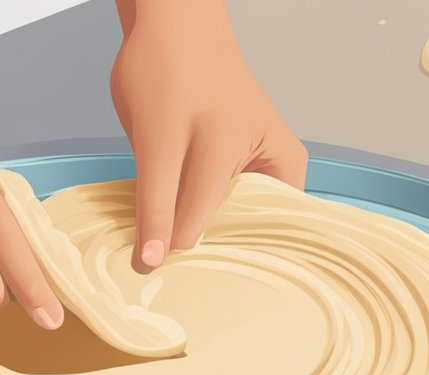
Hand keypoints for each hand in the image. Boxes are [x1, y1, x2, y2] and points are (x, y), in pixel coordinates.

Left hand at [110, 0, 306, 268]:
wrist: (170, 23)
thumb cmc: (171, 69)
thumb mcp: (159, 141)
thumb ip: (156, 205)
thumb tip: (151, 263)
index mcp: (276, 165)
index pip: (247, 238)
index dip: (209, 265)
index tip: (173, 293)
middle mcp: (277, 171)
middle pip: (241, 235)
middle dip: (203, 256)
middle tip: (162, 282)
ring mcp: (257, 169)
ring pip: (225, 223)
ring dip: (193, 239)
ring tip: (161, 262)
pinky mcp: (236, 167)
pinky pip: (215, 206)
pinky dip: (188, 219)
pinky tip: (163, 232)